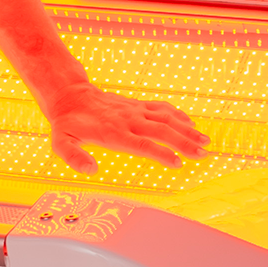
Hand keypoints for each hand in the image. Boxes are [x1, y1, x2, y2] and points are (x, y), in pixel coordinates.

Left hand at [41, 84, 208, 174]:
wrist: (71, 96)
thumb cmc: (68, 124)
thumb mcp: (62, 143)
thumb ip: (74, 157)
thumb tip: (91, 170)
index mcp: (114, 133)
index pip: (142, 144)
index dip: (161, 153)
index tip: (178, 163)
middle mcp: (129, 120)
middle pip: (161, 131)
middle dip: (184, 142)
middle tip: (202, 154)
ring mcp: (136, 111)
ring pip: (167, 118)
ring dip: (187, 130)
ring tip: (205, 141)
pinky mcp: (138, 105)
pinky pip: (162, 108)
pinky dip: (179, 116)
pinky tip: (191, 124)